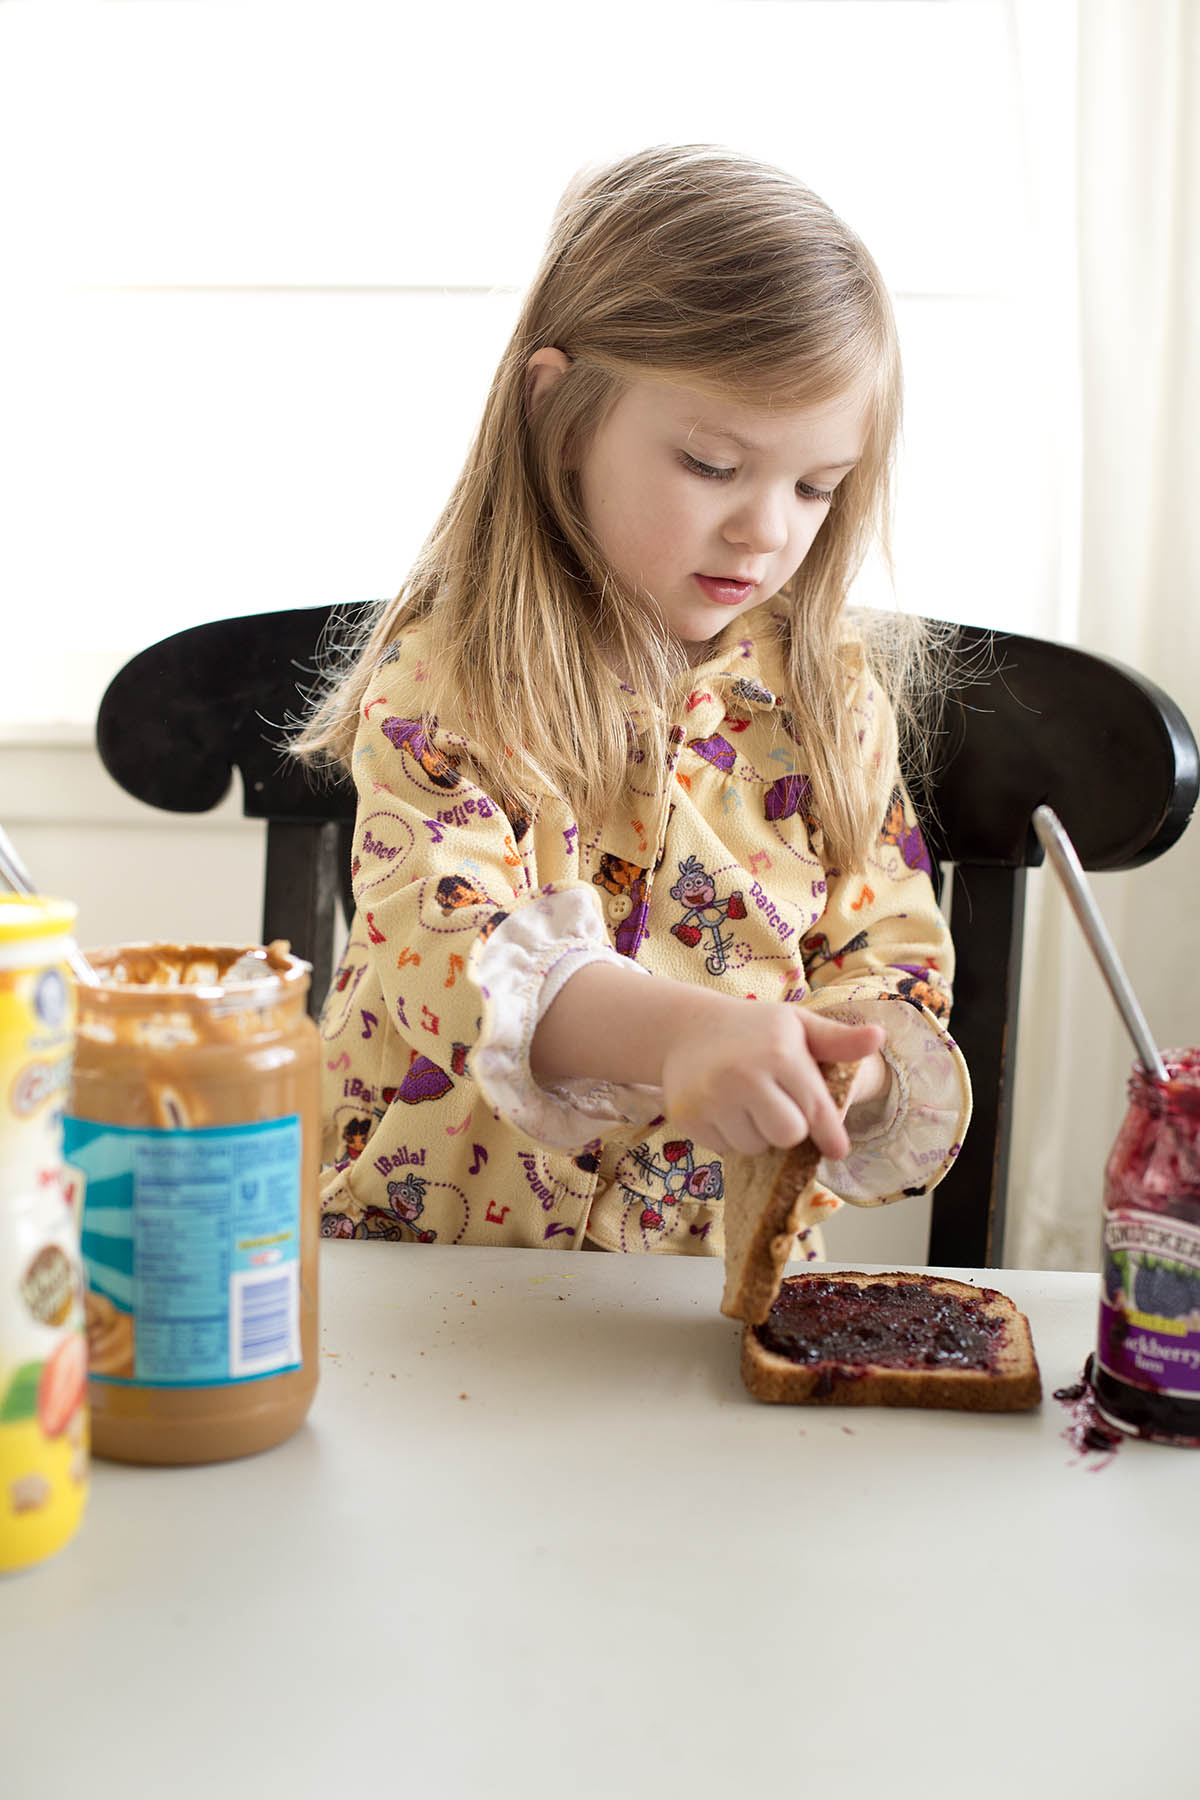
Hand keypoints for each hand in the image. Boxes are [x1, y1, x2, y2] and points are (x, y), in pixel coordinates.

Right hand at [660, 997, 884, 1162]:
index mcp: (779, 1053)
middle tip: (777, 1104)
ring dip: (757, 1133)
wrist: (685, 1027)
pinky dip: (729, 1135)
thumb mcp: (796, 1025)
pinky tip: (723, 1108)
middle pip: (787, 1136)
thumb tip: (879, 1037)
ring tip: (746, 1103)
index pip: (816, 1110)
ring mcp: (712, 1098)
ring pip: (754, 1147)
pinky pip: (724, 1149)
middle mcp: (744, 1076)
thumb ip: (838, 1039)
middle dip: (788, 1127)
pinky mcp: (688, 1117)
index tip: (838, 1150)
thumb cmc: (753, 1029)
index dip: (831, 1135)